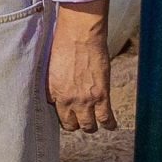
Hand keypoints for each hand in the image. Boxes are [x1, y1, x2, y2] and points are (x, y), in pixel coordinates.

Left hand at [48, 4, 116, 132]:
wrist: (80, 35)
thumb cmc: (64, 45)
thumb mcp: (51, 68)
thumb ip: (53, 85)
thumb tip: (54, 96)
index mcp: (53, 92)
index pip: (56, 116)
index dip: (63, 117)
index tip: (68, 114)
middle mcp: (68, 99)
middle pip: (72, 125)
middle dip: (76, 123)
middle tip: (80, 118)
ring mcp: (85, 100)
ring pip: (89, 126)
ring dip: (91, 125)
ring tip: (94, 121)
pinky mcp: (102, 95)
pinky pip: (106, 119)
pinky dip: (109, 124)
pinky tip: (110, 125)